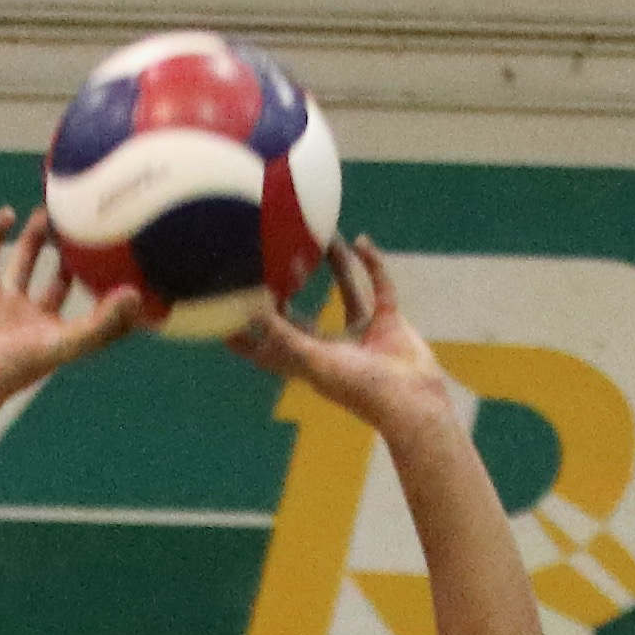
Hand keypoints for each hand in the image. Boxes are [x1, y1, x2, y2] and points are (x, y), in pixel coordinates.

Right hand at [0, 206, 160, 408]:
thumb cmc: (17, 367)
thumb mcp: (67, 343)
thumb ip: (102, 322)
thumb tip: (135, 295)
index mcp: (55, 329)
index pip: (87, 303)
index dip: (102, 282)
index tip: (118, 255)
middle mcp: (31, 316)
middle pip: (56, 277)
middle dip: (68, 254)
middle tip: (82, 223)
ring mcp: (4, 304)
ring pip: (23, 262)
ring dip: (34, 237)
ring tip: (46, 212)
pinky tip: (8, 214)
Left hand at [229, 231, 459, 437]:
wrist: (412, 400)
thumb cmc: (359, 388)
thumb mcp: (313, 360)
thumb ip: (282, 334)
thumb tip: (251, 307)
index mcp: (306, 361)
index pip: (266, 346)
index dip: (245, 333)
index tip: (221, 311)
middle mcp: (330, 346)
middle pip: (300, 315)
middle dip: (285, 291)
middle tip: (269, 260)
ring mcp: (360, 333)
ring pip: (344, 291)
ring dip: (335, 265)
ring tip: (323, 235)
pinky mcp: (388, 321)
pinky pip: (378, 286)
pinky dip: (372, 265)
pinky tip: (362, 241)